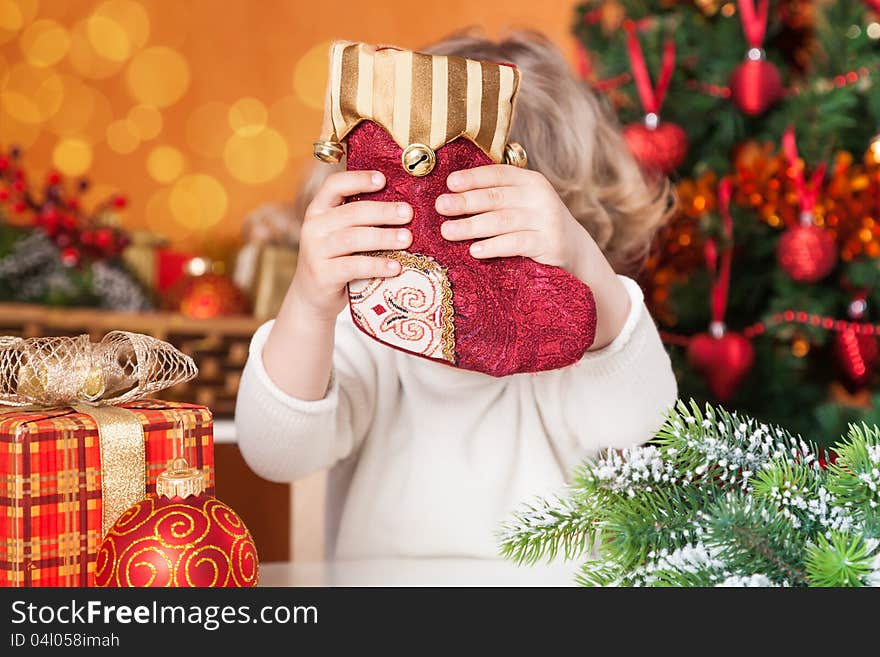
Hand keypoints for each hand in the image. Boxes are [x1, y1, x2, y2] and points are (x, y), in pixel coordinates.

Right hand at [289, 170, 412, 322]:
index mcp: (319, 210)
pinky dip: (377, 265)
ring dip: (383, 237)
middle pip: (352, 213)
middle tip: (408, 213)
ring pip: (353, 238)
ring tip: (406, 239)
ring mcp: (315, 251)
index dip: (358, 179)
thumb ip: (360, 220)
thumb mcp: (341, 234)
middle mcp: (313, 227)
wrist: (312, 297)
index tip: (383, 179)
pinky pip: (353, 267)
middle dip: (383, 211)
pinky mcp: (322, 275)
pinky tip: (396, 267)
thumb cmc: (337, 260)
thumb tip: (403, 207)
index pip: (334, 185)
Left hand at [436, 165, 630, 348]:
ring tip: (447, 231)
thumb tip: (451, 196)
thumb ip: (496, 197)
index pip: (498, 174)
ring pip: (502, 221)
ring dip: (472, 226)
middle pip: (496, 197)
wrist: (575, 252)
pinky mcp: (549, 244)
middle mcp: (540, 197)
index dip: (473, 177)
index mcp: (530, 181)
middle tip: (440, 206)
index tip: (449, 183)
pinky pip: (516, 243)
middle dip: (466, 201)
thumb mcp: (521, 205)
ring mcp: (546, 220)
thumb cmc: (535, 227)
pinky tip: (474, 250)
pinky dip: (493, 246)